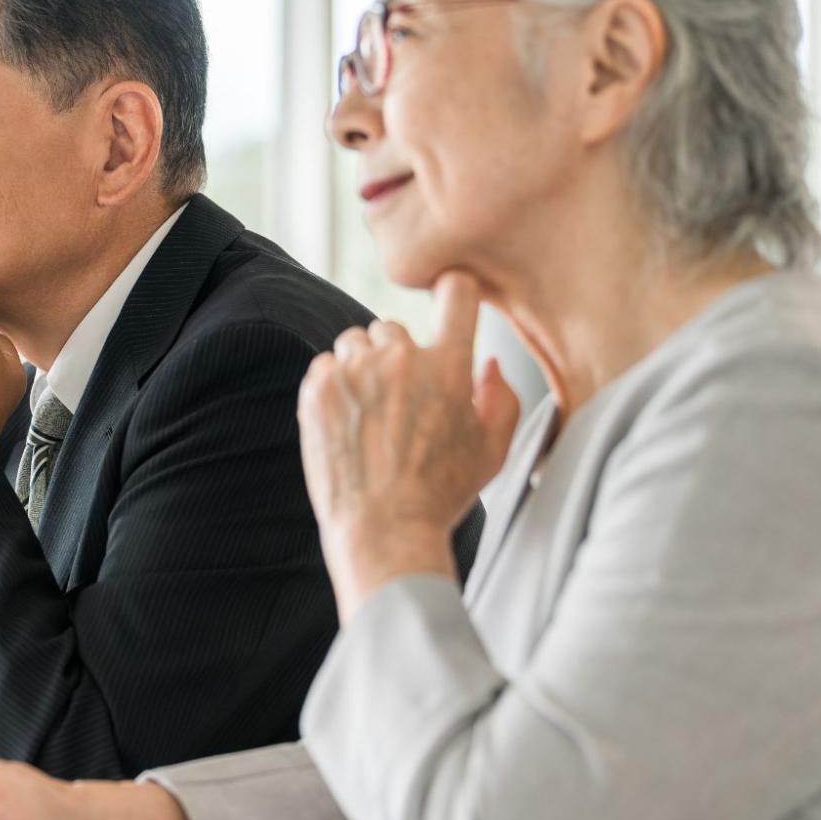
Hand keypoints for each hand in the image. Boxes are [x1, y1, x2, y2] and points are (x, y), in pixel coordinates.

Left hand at [298, 271, 520, 619]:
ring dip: (364, 366)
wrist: (382, 529)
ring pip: (356, 343)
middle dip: (399, 355)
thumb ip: (502, 398)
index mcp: (448, 365)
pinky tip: (348, 421)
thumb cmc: (442, 494)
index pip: (456, 292)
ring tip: (372, 413)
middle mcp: (399, 358)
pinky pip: (326, 364)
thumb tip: (488, 363)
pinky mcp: (317, 389)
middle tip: (402, 400)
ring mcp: (354, 371)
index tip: (451, 295)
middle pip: (394, 327)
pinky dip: (335, 384)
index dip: (456, 289)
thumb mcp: (493, 450)